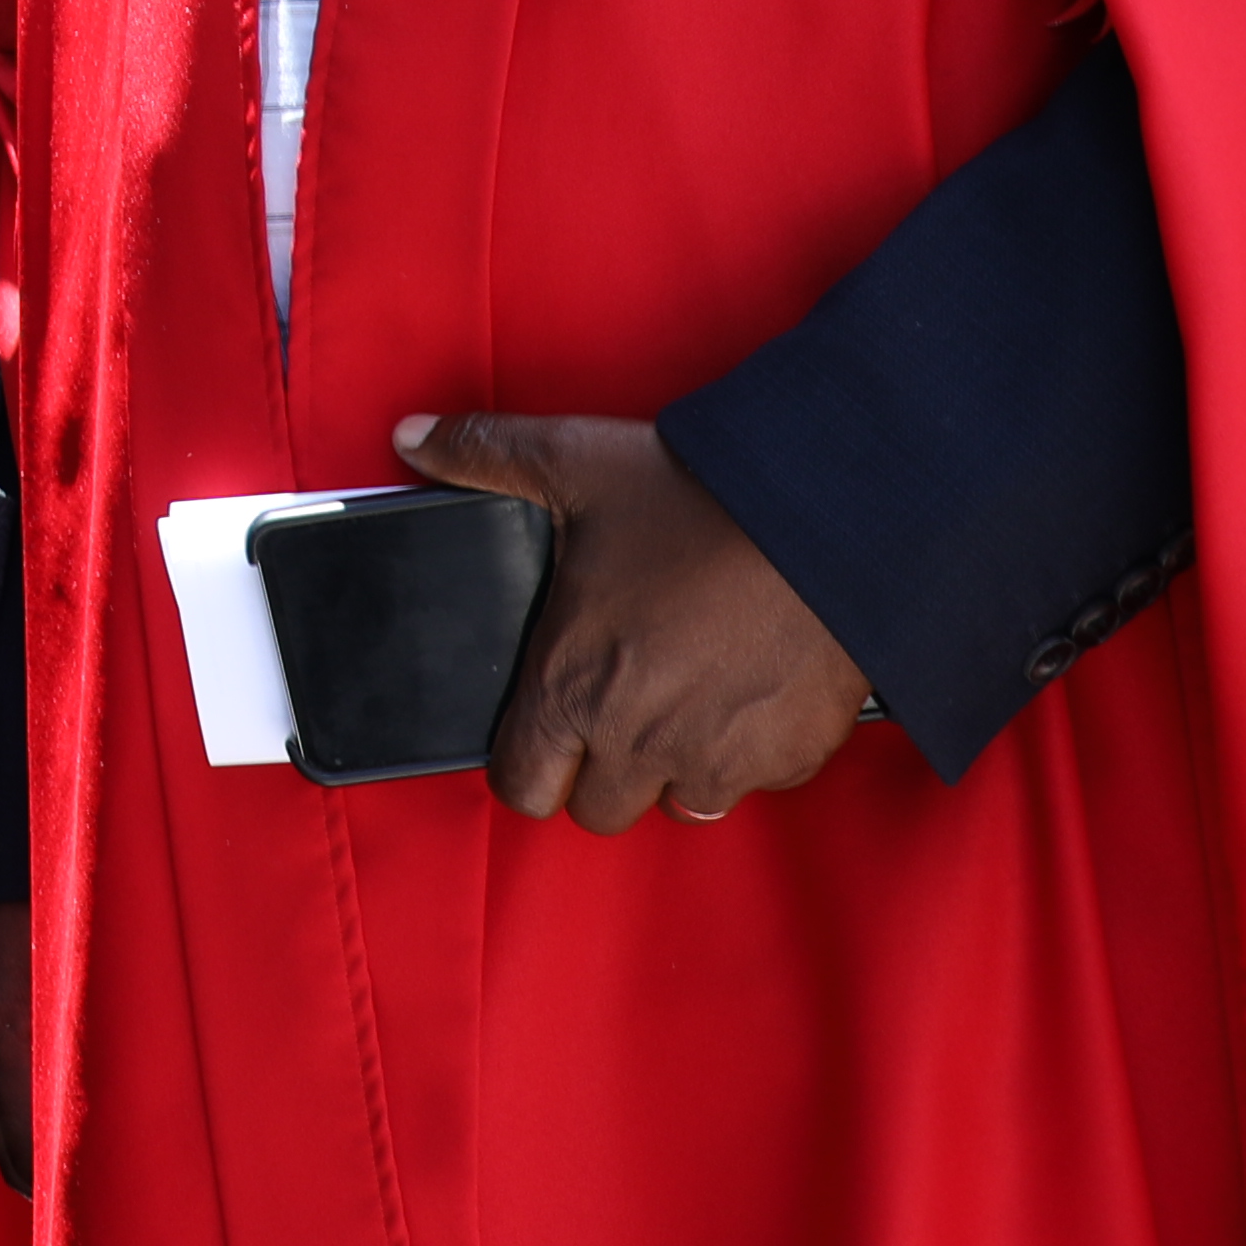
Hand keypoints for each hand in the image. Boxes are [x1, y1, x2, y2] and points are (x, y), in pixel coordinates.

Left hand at [398, 408, 870, 830]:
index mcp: (572, 686)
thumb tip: (414, 437)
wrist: (831, 519)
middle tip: (613, 708)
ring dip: (672, 768)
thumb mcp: (573, 461)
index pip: (521, 786)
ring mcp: (718, 759)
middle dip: (598, 770)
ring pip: (678, 803)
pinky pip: (752, 782)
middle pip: (597, 808)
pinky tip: (742, 691)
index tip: (540, 732)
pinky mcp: (789, 758)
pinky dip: (744, 752)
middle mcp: (639, 740)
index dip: (524, 763)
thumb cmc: (699, 498)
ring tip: (678, 699)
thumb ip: (481, 454)